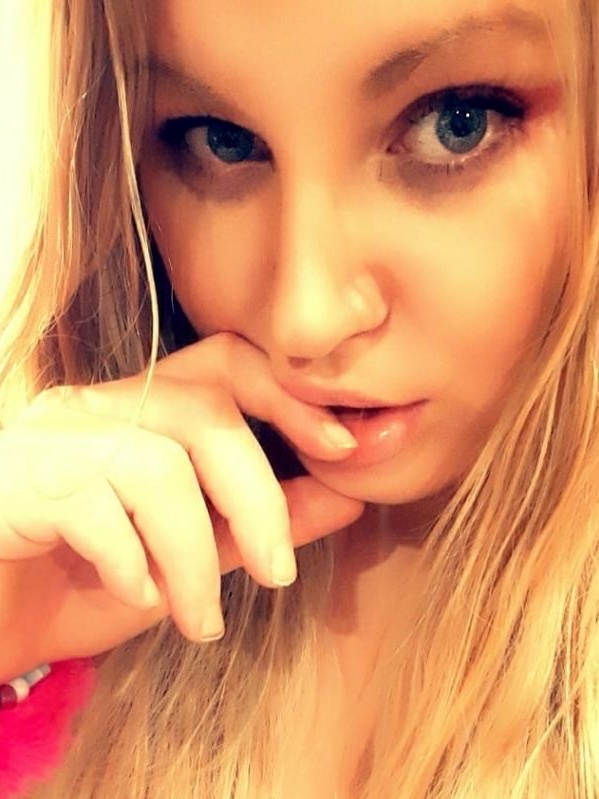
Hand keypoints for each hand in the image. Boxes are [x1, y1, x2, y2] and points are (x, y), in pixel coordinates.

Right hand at [0, 333, 363, 678]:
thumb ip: (261, 521)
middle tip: (276, 575)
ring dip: (193, 557)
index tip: (345, 450)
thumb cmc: (88, 579)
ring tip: (201, 622)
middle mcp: (100, 406)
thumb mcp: (193, 553)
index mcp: (145, 410)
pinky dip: (131, 563)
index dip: (291, 396)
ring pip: (157, 466)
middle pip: (204, 411)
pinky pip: (93, 505)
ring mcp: (55, 436)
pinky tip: (137, 598)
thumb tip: (349, 494)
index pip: (227, 365)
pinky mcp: (16, 480)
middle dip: (257, 496)